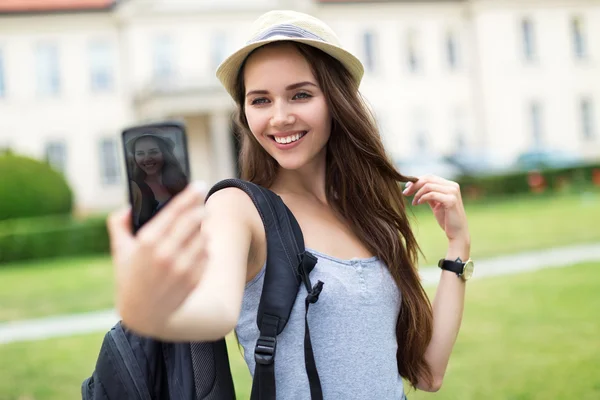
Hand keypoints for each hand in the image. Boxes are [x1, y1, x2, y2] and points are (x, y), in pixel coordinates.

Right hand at [107, 181, 208, 336]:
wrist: (145, 315)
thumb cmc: (131, 278)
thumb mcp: (120, 251)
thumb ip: (119, 225)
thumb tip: (126, 208)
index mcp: (147, 242)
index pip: (175, 211)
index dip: (190, 196)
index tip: (200, 185)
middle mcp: (166, 254)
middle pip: (195, 220)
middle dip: (200, 210)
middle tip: (201, 206)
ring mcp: (183, 267)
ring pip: (204, 236)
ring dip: (201, 232)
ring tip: (191, 235)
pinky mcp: (195, 278)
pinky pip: (207, 253)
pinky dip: (203, 249)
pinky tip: (193, 253)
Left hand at [402, 175, 469, 245]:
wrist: (457, 233)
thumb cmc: (446, 219)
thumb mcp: (436, 204)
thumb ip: (429, 194)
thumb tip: (414, 186)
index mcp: (450, 185)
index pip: (430, 177)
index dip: (417, 180)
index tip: (406, 188)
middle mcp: (453, 186)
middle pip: (428, 179)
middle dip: (414, 185)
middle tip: (405, 193)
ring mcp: (453, 192)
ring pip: (428, 186)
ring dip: (417, 194)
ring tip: (414, 202)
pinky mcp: (451, 200)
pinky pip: (431, 194)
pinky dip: (422, 198)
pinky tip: (418, 204)